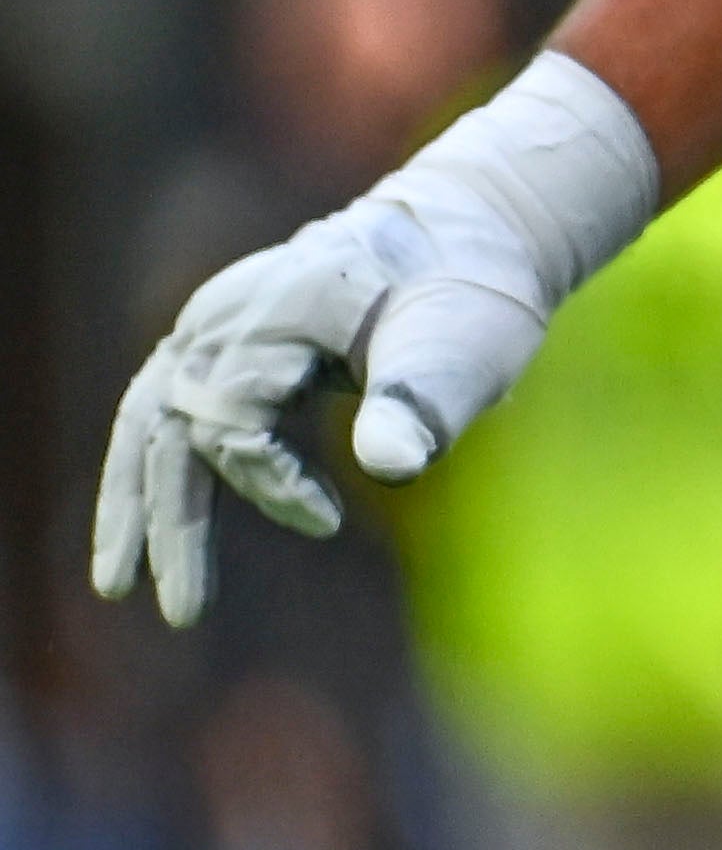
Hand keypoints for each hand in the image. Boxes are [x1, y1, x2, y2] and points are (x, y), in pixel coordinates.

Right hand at [88, 59, 660, 623]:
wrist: (469, 235)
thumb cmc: (471, 297)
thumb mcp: (465, 347)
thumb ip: (423, 400)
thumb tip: (393, 465)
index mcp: (274, 312)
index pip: (230, 425)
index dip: (271, 486)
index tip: (330, 523)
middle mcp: (227, 316)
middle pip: (164, 430)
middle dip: (164, 525)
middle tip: (177, 614)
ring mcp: (218, 326)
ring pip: (150, 424)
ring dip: (138, 505)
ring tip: (123, 586)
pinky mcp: (227, 343)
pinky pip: (174, 412)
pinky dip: (164, 470)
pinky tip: (165, 526)